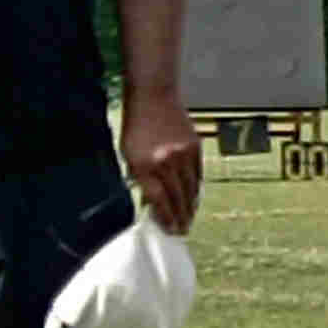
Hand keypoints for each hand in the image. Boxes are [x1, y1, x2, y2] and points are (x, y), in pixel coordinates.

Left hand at [120, 88, 200, 232]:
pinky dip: (196, 189)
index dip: (166, 218)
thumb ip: (140, 180)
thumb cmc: (136, 126)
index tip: (169, 230)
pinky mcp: (196, 147)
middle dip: (180, 218)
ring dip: (190, 207)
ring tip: (189, 219)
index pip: (159, 201)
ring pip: (190, 189)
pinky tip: (194, 199)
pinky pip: (198, 175)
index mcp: (145, 165)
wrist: (154, 97)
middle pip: (177, 198)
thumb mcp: (129, 156)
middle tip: (182, 231)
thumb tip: (152, 204)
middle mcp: (166, 162)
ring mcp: (183, 154)